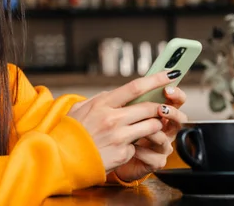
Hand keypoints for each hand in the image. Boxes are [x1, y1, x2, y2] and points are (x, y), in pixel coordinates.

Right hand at [67, 70, 181, 172]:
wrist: (63, 159)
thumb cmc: (70, 133)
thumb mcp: (80, 109)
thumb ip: (99, 100)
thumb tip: (112, 93)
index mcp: (102, 104)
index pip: (135, 87)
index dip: (156, 79)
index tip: (170, 74)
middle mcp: (112, 118)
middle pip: (149, 107)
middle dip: (160, 107)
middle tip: (164, 108)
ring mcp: (119, 137)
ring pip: (151, 127)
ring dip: (153, 126)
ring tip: (144, 129)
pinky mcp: (123, 153)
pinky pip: (139, 146)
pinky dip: (135, 146)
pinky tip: (123, 147)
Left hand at [113, 86, 187, 180]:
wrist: (111, 153)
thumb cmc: (118, 128)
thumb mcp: (124, 109)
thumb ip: (133, 98)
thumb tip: (136, 83)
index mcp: (160, 112)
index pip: (176, 100)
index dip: (176, 94)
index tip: (168, 88)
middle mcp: (165, 128)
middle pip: (179, 120)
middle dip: (172, 113)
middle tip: (162, 109)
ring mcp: (162, 146)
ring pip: (165, 138)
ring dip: (153, 133)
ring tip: (138, 129)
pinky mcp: (155, 161)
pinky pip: (154, 157)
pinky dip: (142, 151)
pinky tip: (132, 146)